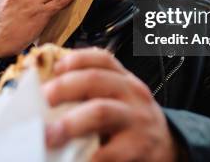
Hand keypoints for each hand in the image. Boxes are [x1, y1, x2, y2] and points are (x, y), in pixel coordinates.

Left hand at [43, 48, 180, 161]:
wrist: (167, 149)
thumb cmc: (130, 124)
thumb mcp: (119, 101)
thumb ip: (90, 95)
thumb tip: (43, 99)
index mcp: (123, 80)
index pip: (102, 59)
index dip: (77, 59)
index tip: (55, 68)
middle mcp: (131, 94)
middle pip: (95, 80)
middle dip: (64, 88)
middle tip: (42, 101)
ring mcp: (136, 120)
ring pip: (101, 111)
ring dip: (70, 123)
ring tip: (49, 136)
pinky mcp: (139, 148)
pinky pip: (110, 152)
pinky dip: (89, 156)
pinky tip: (75, 159)